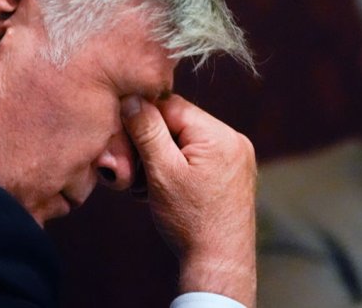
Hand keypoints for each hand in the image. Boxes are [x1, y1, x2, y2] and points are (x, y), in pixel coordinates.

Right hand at [121, 94, 256, 306]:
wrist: (219, 263)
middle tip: (134, 171)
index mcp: (219, 134)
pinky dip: (177, 168)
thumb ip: (146, 131)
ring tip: (148, 186)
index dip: (142, 120)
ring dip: (161, 158)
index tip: (125, 142)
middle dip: (151, 144)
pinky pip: (197, 157)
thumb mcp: (162, 172)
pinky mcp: (233, 174)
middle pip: (178, 123)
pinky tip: (163, 190)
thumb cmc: (190, 221)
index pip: (170, 105)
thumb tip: (131, 98)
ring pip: (185, 141)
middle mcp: (233, 140)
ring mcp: (236, 157)